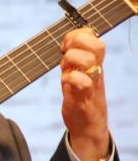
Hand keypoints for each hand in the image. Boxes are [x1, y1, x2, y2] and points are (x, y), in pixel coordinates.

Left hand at [60, 28, 109, 160]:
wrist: (89, 126)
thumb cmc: (81, 97)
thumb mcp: (79, 73)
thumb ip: (75, 58)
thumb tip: (67, 40)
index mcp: (94, 63)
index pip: (94, 37)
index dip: (77, 34)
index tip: (65, 45)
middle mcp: (95, 70)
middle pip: (96, 44)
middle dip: (76, 43)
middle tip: (64, 53)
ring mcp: (91, 83)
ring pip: (86, 60)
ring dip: (70, 61)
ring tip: (65, 70)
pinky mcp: (82, 97)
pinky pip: (80, 83)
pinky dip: (70, 80)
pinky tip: (65, 84)